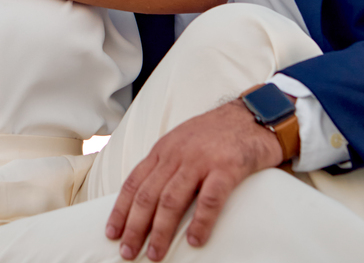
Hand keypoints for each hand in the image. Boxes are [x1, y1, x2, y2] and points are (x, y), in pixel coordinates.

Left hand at [106, 101, 280, 260]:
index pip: (134, 183)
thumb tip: (147, 198)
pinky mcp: (227, 167)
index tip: (111, 232)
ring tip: (154, 254)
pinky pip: (210, 199)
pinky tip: (194, 240)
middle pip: (148, 195)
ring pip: (172, 199)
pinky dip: (200, 222)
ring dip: (160, 230)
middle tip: (127, 251)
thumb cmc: (216, 134)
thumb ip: (165, 166)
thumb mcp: (181, 143)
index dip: (120, 209)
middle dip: (134, 226)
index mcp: (163, 151)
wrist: (252, 115)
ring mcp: (201, 161)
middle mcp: (176, 155)